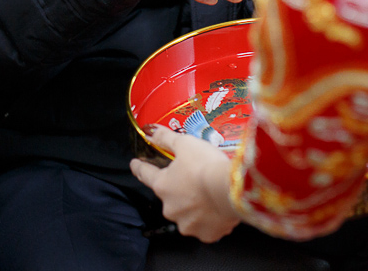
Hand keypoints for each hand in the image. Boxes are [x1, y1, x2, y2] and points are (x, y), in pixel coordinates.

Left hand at [130, 126, 240, 242]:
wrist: (232, 191)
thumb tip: (150, 132)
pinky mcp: (206, 235)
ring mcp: (187, 224)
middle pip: (170, 196)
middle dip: (179, 189)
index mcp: (162, 186)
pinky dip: (210, 219)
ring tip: (210, 195)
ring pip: (187, 213)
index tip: (135, 164)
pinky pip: (205, 226)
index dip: (140, 167)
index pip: (145, 174)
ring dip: (195, 206)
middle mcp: (170, 208)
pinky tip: (219, 209)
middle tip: (195, 179)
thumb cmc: (206, 165)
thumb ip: (166, 138)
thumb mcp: (185, 144)